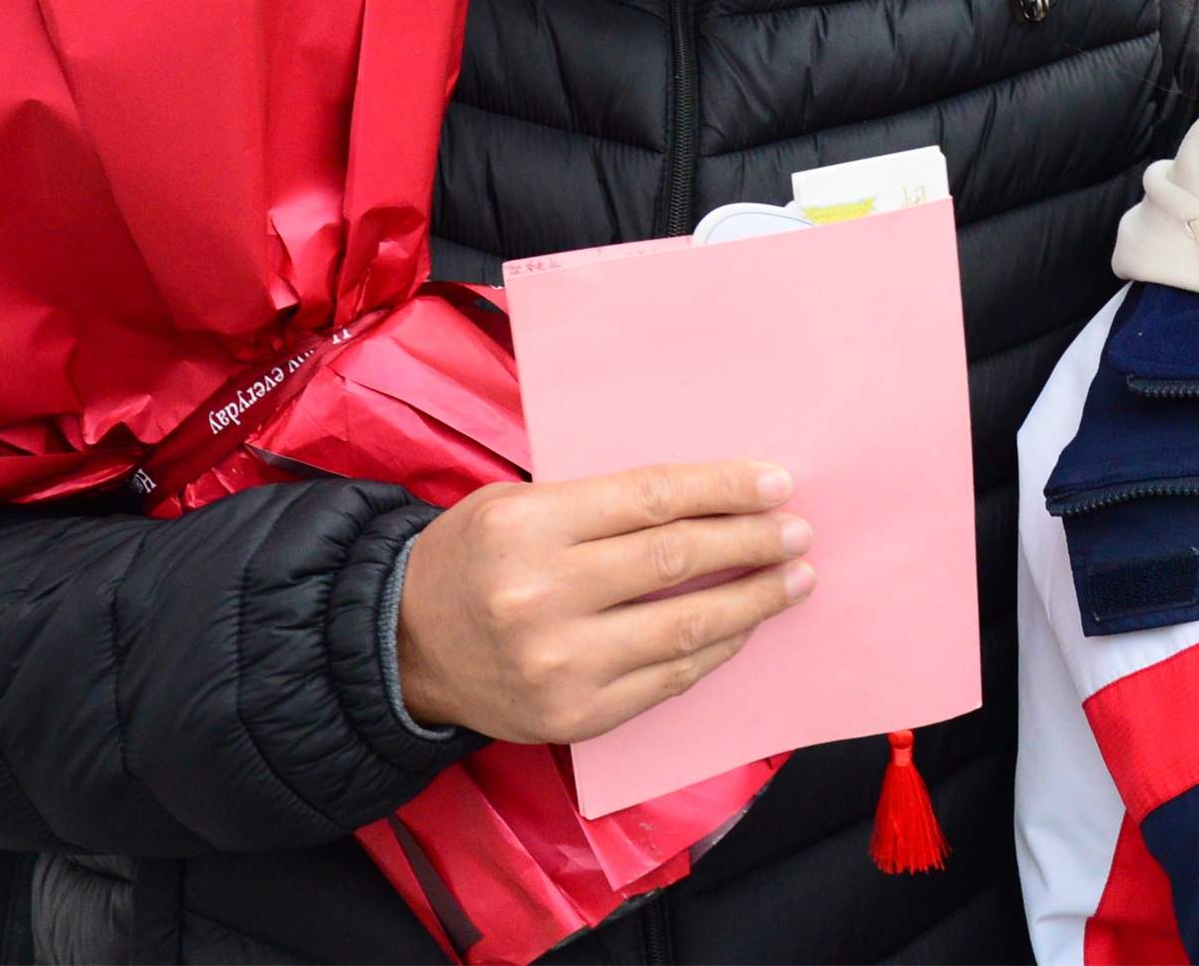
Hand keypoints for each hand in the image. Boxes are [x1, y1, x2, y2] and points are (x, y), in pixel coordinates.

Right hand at [392, 459, 813, 742]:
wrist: (401, 648)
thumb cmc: (470, 560)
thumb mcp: (516, 504)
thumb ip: (599, 503)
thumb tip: (706, 498)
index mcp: (528, 525)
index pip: (652, 499)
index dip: (723, 489)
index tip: (777, 483)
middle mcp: (544, 595)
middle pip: (676, 559)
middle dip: (751, 541)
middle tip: (797, 531)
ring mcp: (561, 663)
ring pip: (684, 625)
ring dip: (753, 600)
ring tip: (793, 579)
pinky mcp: (576, 715)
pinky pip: (668, 679)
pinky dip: (715, 648)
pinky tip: (743, 626)